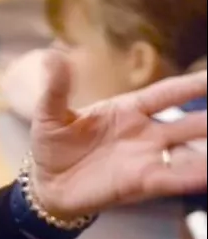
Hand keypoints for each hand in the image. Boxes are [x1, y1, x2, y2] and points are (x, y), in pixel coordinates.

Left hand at [26, 49, 207, 219]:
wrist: (48, 184)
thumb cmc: (54, 146)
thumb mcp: (50, 114)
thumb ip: (56, 88)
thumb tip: (52, 54)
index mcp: (127, 110)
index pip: (167, 93)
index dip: (193, 85)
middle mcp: (146, 133)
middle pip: (191, 122)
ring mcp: (147, 157)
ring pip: (192, 152)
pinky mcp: (142, 182)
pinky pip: (175, 177)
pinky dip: (195, 175)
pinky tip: (207, 172)